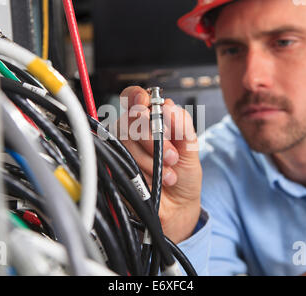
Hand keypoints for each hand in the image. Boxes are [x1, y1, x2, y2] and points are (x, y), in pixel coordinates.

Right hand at [117, 86, 202, 242]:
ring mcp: (121, 150)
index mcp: (149, 121)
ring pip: (126, 141)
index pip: (133, 97)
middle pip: (129, 119)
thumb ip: (182, 126)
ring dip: (152, 159)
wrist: (178, 208)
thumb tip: (169, 106)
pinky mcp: (115, 168)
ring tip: (169, 173)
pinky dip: (143, 171)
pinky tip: (155, 180)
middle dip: (153, 136)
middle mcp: (131, 133)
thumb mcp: (190, 148)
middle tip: (172, 155)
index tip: (147, 103)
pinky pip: (123, 161)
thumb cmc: (182, 175)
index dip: (136, 96)